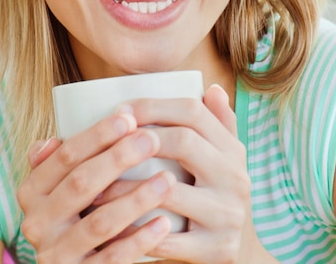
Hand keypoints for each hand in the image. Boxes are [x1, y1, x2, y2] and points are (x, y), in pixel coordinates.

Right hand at [17, 111, 174, 262]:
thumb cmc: (72, 212)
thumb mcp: (56, 187)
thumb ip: (56, 162)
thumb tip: (51, 140)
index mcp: (32, 192)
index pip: (65, 156)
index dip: (97, 135)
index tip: (130, 118)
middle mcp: (37, 224)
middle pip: (82, 183)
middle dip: (119, 158)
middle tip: (152, 140)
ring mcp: (57, 254)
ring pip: (100, 222)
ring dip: (137, 198)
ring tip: (168, 179)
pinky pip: (112, 259)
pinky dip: (140, 240)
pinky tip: (163, 222)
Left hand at [116, 84, 268, 262]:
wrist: (240, 253)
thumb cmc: (216, 196)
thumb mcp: (225, 159)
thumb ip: (218, 123)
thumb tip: (212, 88)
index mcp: (233, 150)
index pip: (194, 112)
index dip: (154, 106)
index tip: (121, 111)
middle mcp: (236, 178)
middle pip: (184, 142)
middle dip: (139, 140)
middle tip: (106, 145)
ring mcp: (228, 214)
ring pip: (168, 192)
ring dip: (125, 189)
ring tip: (95, 189)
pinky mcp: (218, 249)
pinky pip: (166, 238)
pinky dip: (134, 233)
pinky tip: (109, 227)